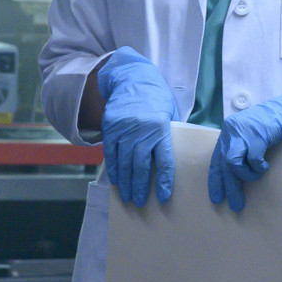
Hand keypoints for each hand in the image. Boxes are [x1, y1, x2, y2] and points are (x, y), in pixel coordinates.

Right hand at [95, 48, 177, 205]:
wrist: (133, 78)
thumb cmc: (156, 99)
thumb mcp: (169, 114)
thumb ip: (168, 136)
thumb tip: (170, 160)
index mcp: (161, 129)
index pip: (164, 161)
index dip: (163, 181)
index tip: (162, 197)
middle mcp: (142, 131)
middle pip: (140, 166)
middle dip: (140, 187)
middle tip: (139, 202)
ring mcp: (124, 129)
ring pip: (124, 162)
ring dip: (125, 182)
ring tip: (127, 196)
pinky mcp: (111, 127)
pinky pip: (111, 153)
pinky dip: (114, 168)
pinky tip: (116, 180)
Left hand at [208, 86, 281, 212]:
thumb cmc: (273, 124)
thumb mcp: (251, 136)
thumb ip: (241, 150)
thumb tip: (234, 178)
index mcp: (229, 133)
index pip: (216, 160)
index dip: (216, 180)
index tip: (217, 198)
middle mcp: (231, 131)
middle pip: (223, 164)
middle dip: (230, 187)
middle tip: (236, 205)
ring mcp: (243, 131)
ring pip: (232, 162)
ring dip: (245, 175)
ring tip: (256, 175)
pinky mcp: (257, 134)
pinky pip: (253, 158)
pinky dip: (259, 167)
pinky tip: (265, 166)